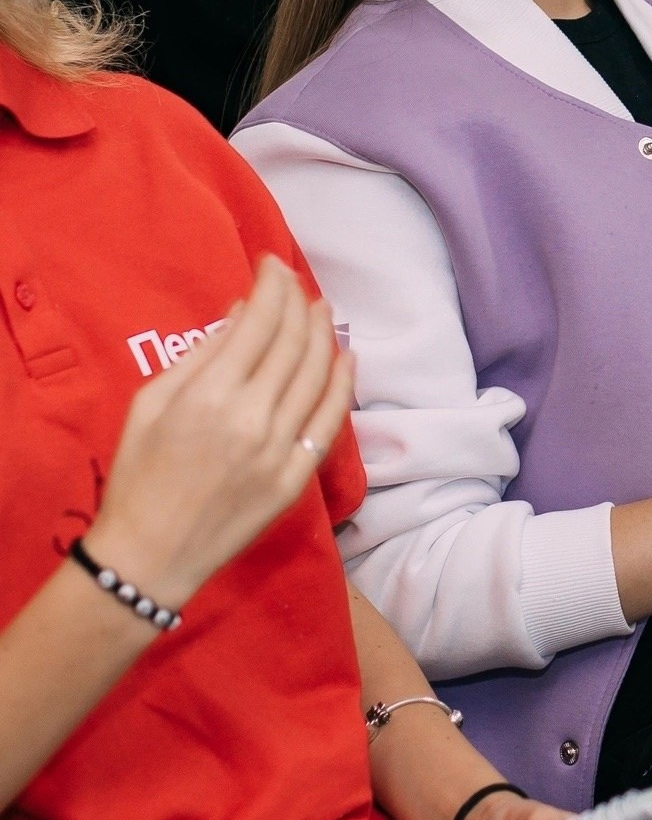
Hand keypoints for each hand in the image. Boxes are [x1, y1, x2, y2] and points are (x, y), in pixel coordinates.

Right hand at [83, 256, 353, 609]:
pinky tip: (345, 358)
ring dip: (325, 336)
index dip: (273, 286)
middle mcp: (253, 417)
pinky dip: (343, 384)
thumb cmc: (138, 474)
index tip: (272, 265)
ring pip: (319, 375)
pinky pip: (330, 421)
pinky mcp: (297, 476)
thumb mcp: (150, 404)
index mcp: (209, 395)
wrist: (150, 553)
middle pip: (295, 343)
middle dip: (299, 303)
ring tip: (322, 310)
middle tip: (297, 285)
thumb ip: (200, 355)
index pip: (259, 322)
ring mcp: (280, 449)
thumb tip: (242, 312)